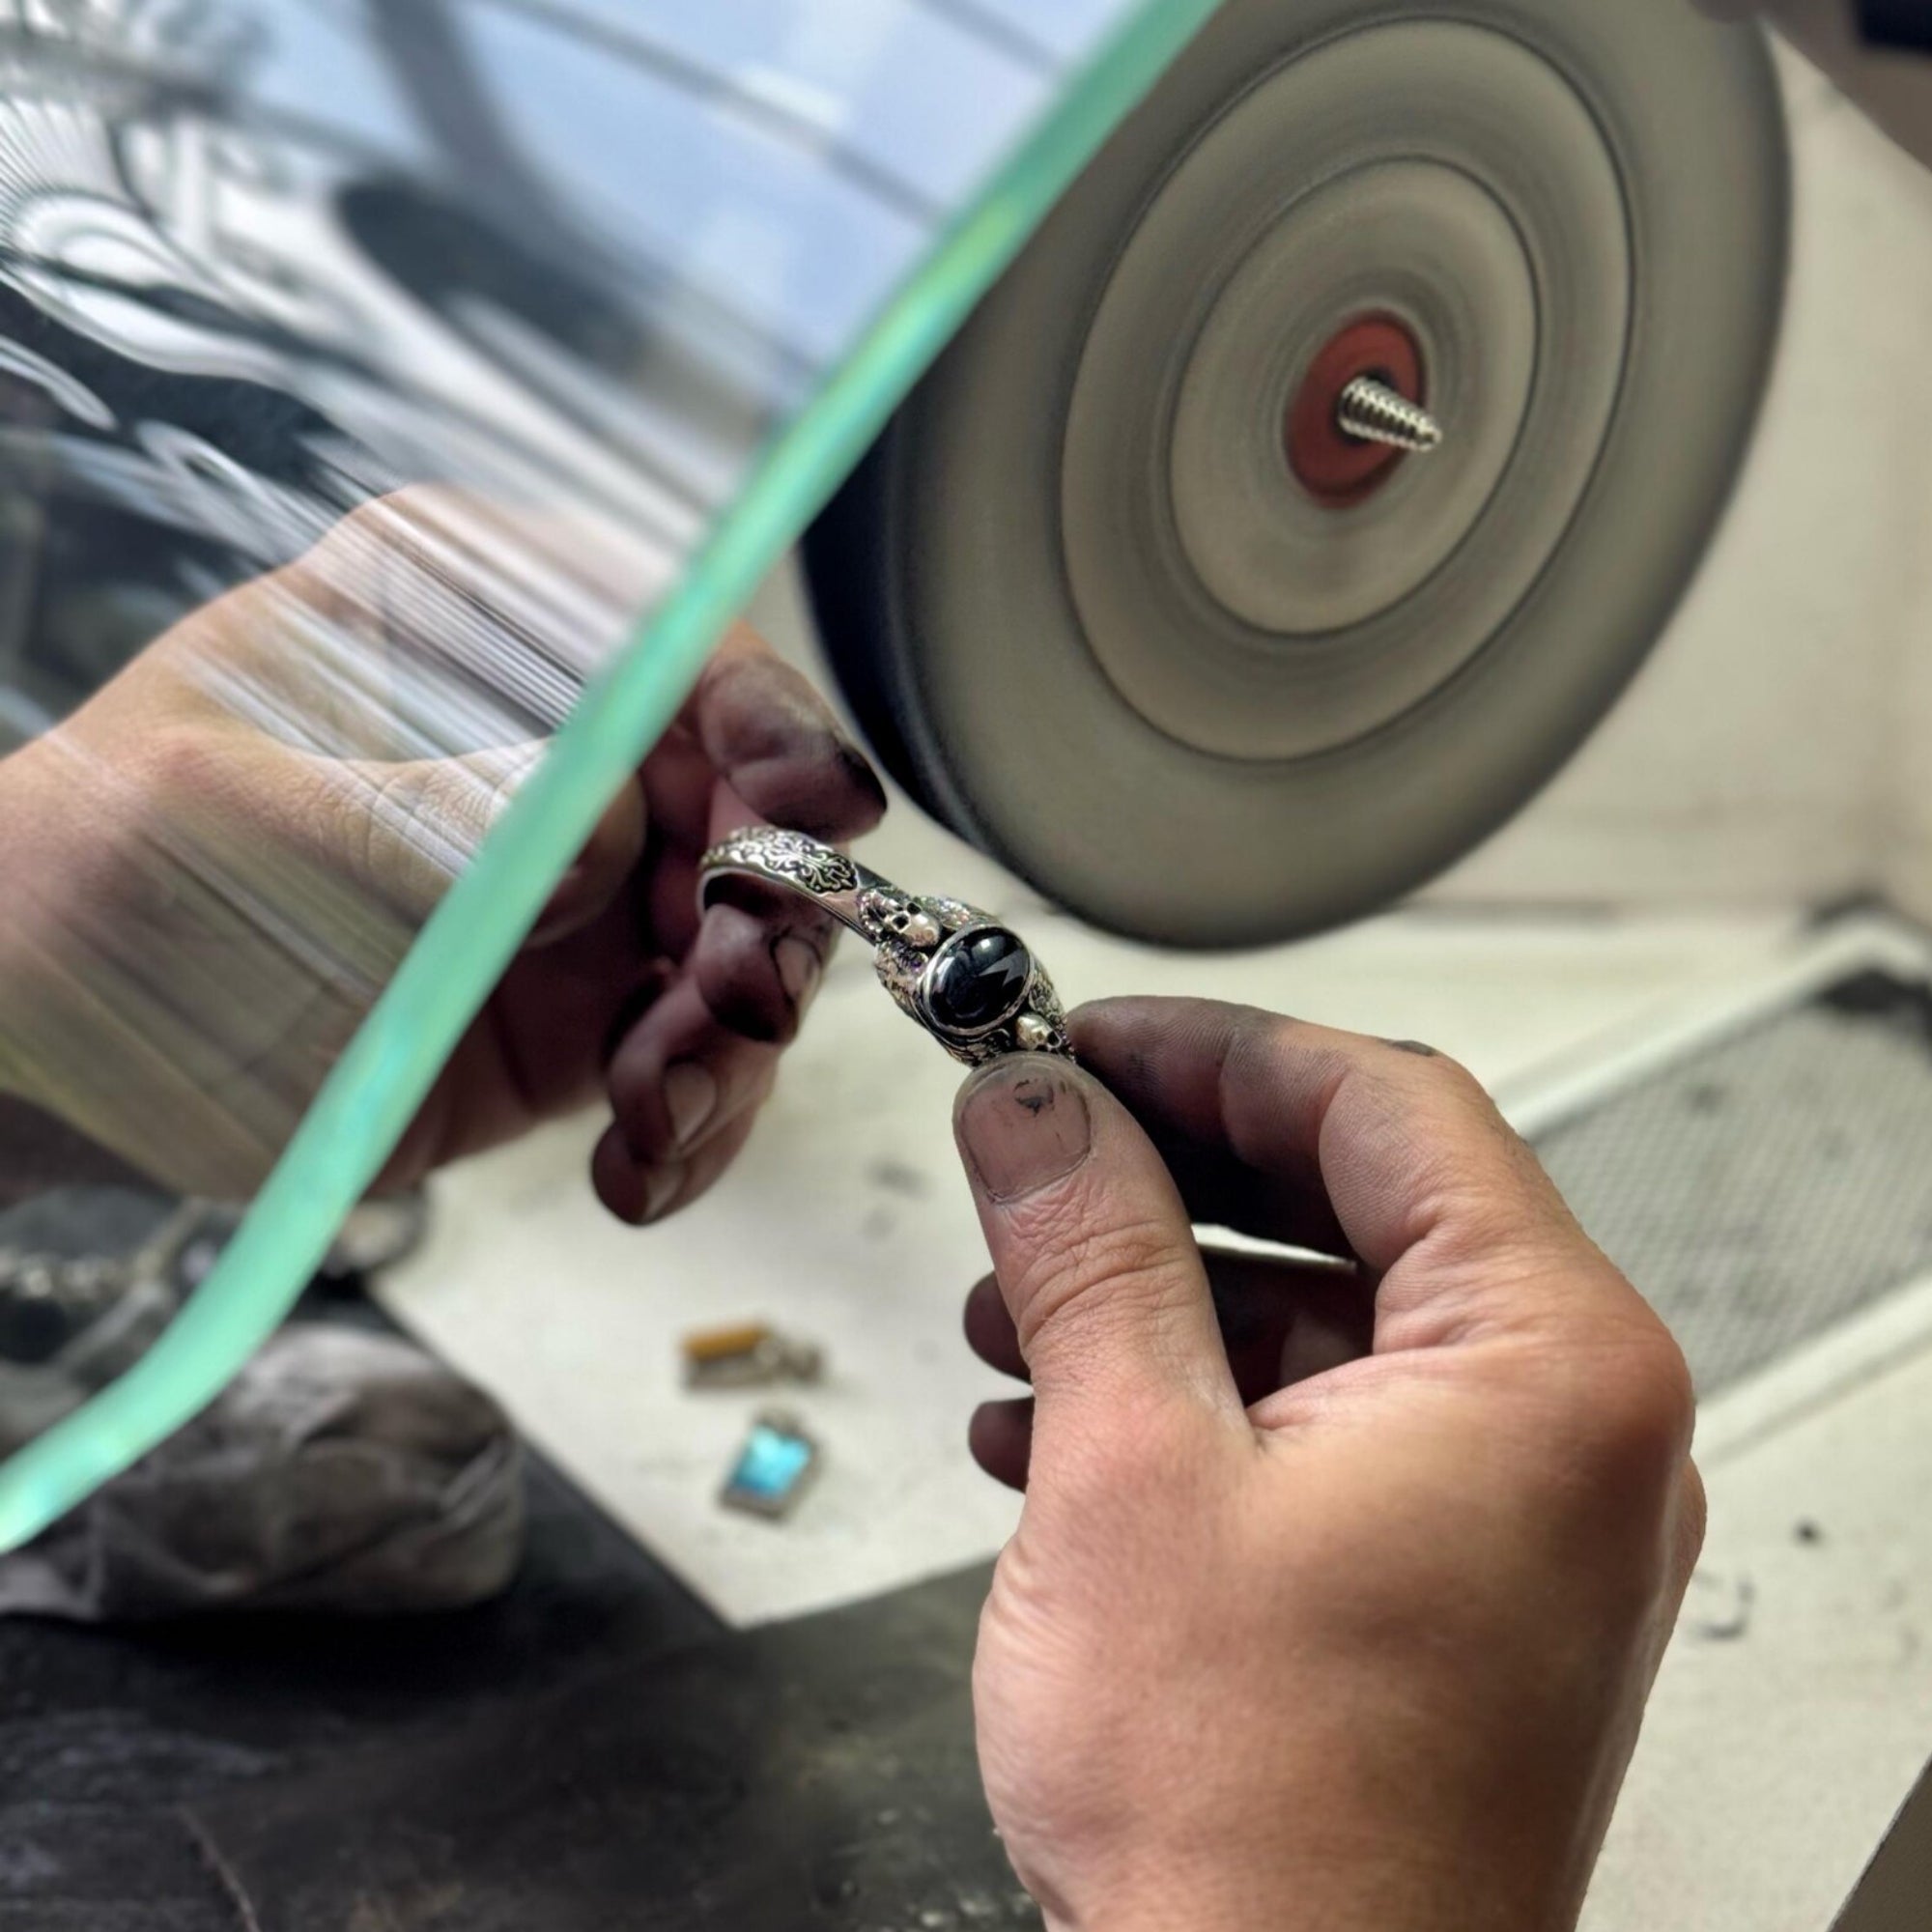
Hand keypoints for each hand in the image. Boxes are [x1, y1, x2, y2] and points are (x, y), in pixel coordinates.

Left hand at [0, 493, 883, 1198]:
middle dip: (765, 919)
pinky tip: (639, 1172)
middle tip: (727, 1009)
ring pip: (744, 948)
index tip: (817, 807)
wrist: (51, 1054)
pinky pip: (693, 1059)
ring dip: (732, 1046)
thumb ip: (443, 820)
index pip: (675, 645)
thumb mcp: (244, 824)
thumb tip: (629, 830)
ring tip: (656, 1121)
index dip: (771, 719)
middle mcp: (557, 756)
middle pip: (748, 807)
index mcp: (470, 636)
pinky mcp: (582, 1011)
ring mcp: (582, 889)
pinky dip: (695, 1123)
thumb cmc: (106, 887)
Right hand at [953, 999, 1701, 1931]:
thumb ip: (1086, 1246)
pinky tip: (1052, 1426)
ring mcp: (1513, 1514)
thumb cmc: (1257, 1831)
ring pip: (1321, 1317)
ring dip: (1156, 1294)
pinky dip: (1188, 1399)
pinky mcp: (1445, 1580)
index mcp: (1550, 1367)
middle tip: (1042, 1145)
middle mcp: (1568, 1431)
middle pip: (1357, 1202)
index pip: (1387, 1106)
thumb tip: (1036, 1107)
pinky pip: (1319, 1424)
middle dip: (1170, 1174)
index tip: (1090, 1037)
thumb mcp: (1129, 1469)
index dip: (1215, 1049)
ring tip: (1013, 1306)